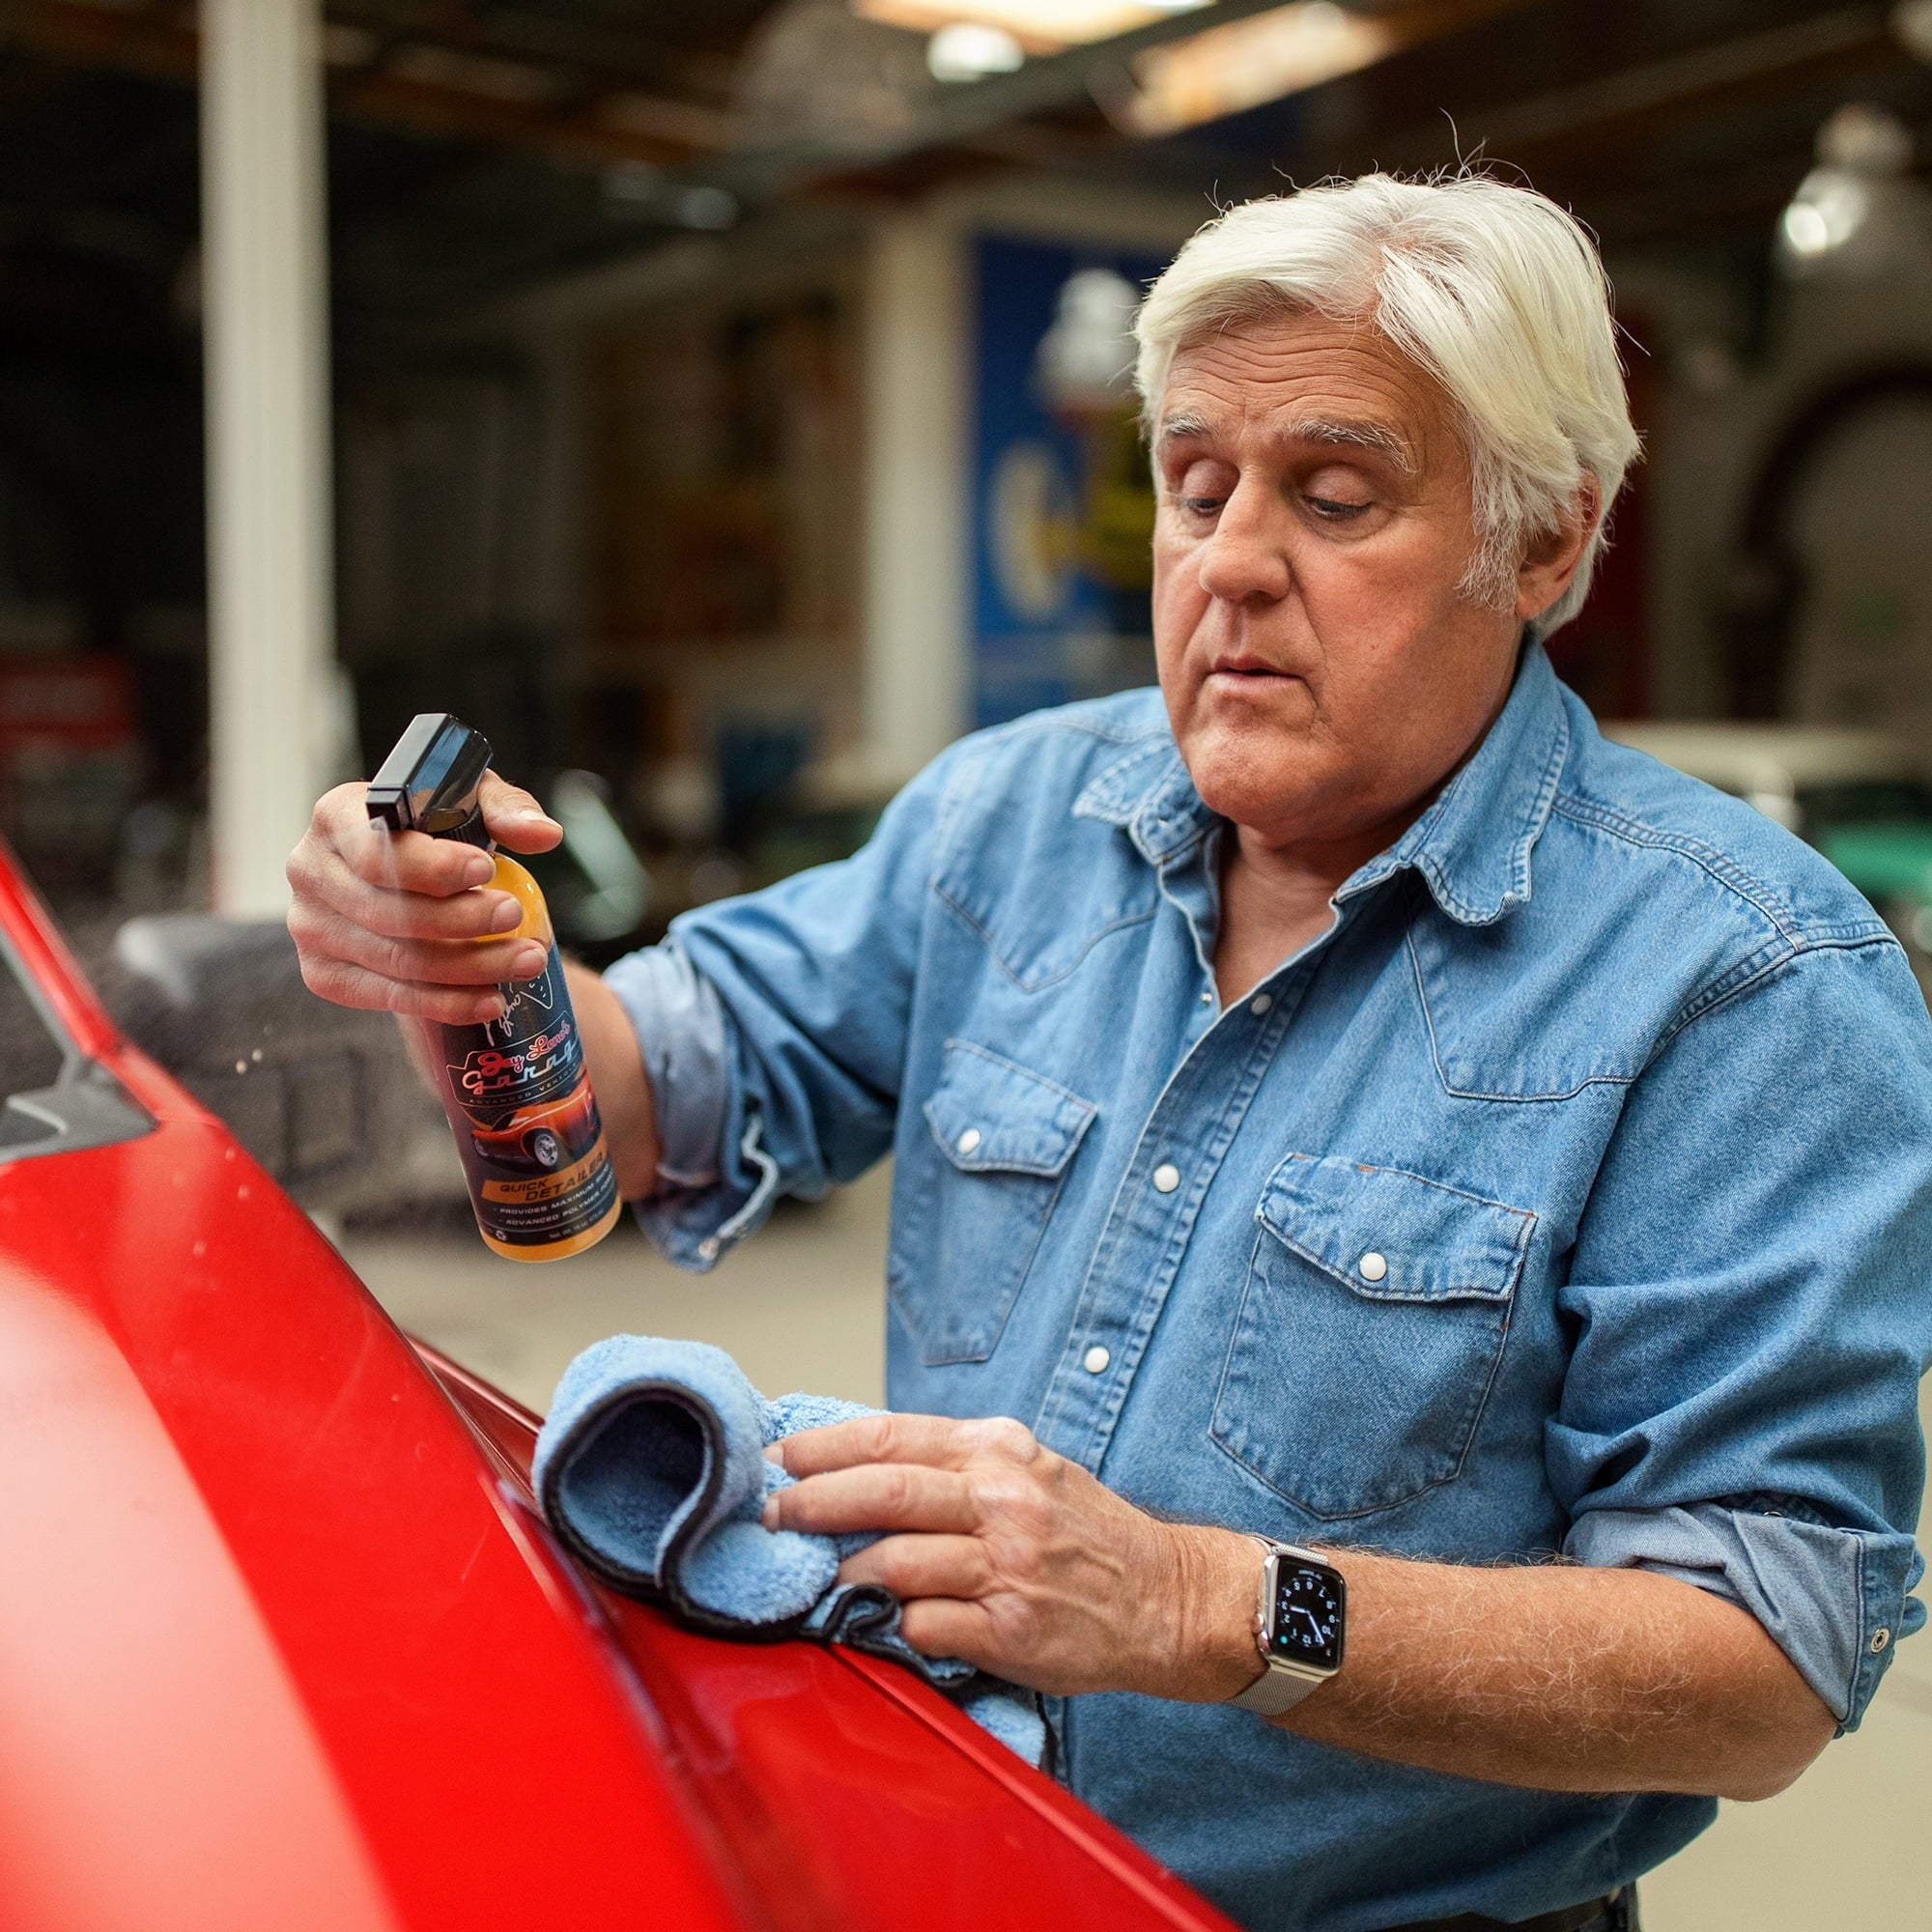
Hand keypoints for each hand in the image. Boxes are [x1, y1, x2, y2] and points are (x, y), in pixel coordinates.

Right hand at [286, 770, 562, 1023]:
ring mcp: (311, 928)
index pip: (375, 850)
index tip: (486, 870)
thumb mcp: (470, 802)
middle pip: (388, 911)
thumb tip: (544, 835)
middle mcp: (310, 871)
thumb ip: (506, 810)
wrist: (410, 880)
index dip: (432, 866)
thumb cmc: (438, 830)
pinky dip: (445, 1003)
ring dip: (469, 967)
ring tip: (525, 960)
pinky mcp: (324, 974)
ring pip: (395, 960)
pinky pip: (388, 997)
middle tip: (516, 917)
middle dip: (462, 920)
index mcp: (336, 816)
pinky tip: (490, 1000)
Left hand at [762, 1412, 1258, 1698]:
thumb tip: (856, 1464)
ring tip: (816, 1578)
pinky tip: (879, 1622)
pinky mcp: (1011, 1631)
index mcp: (998, 1451)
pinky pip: (924, 1624)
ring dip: (842, 1572)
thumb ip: (953, 1463)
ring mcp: (1008, 1567)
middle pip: (884, 1491)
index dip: (824, 1447)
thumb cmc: (1083, 1533)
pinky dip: (892, 1623)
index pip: (891, 1437)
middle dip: (811, 1502)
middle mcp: (1003, 1500)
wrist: (1167, 1597)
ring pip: (896, 1561)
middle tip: (768, 1514)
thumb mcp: (1027, 1469)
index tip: (777, 1457)